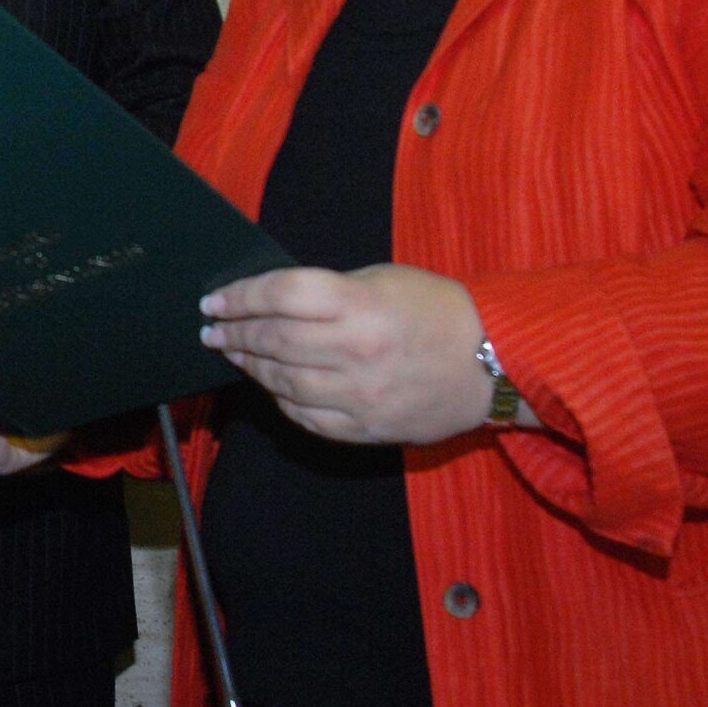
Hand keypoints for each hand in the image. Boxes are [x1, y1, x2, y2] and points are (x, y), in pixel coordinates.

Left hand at [200, 263, 528, 443]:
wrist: (494, 364)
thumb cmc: (436, 311)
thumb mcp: (382, 280)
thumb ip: (328, 291)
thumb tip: (271, 302)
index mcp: (360, 304)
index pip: (281, 295)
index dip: (240, 298)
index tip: (214, 302)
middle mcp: (356, 350)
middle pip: (275, 341)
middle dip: (235, 334)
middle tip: (213, 331)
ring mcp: (361, 394)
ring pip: (284, 383)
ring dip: (252, 367)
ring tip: (235, 354)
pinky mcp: (368, 427)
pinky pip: (308, 417)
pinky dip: (282, 400)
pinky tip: (273, 385)